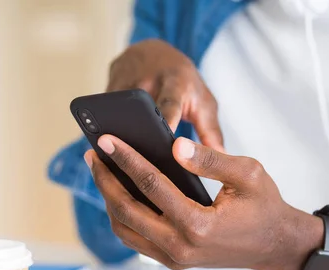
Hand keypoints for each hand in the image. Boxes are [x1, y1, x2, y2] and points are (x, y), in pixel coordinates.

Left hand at [84, 135, 323, 269]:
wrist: (275, 245)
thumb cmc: (264, 206)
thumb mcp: (248, 173)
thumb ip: (210, 159)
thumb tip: (174, 145)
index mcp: (198, 224)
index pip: (151, 185)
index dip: (126, 159)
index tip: (106, 140)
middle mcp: (181, 247)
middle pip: (127, 210)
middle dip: (105, 179)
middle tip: (94, 154)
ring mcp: (174, 258)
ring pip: (125, 229)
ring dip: (109, 199)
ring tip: (102, 171)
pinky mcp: (173, 261)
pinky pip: (136, 240)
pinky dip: (122, 216)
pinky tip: (119, 193)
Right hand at [108, 39, 223, 151]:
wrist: (154, 52)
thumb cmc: (183, 82)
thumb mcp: (203, 101)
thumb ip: (211, 131)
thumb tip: (221, 158)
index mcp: (176, 82)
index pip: (171, 103)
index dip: (167, 121)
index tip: (167, 141)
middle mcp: (149, 79)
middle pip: (140, 111)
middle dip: (138, 133)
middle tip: (136, 158)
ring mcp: (126, 80)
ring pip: (119, 111)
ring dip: (120, 133)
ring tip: (119, 156)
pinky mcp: (109, 84)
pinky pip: (107, 112)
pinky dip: (110, 128)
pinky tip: (110, 147)